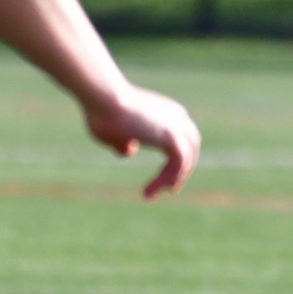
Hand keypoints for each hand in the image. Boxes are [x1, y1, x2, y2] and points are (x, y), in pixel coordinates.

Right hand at [84, 85, 201, 198]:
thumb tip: (129, 151)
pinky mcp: (171, 136)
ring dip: (172, 178)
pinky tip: (151, 189)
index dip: (175, 160)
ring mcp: (176, 125)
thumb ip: (123, 141)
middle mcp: (177, 116)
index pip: (182, 139)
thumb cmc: (102, 112)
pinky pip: (179, 163)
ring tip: (150, 194)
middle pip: (190, 148)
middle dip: (180, 170)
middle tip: (167, 189)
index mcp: (168, 112)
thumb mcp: (113, 131)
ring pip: (186, 158)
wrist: (102, 99)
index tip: (162, 179)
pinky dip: (169, 178)